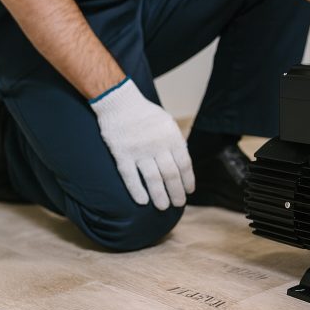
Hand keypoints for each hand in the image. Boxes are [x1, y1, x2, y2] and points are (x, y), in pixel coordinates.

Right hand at [90, 78, 194, 209]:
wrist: (120, 102)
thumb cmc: (146, 114)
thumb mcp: (168, 123)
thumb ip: (176, 142)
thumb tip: (183, 163)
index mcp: (171, 137)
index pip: (184, 164)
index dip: (188, 180)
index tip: (189, 191)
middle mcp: (157, 145)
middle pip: (170, 174)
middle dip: (176, 192)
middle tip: (178, 204)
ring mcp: (139, 150)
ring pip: (152, 178)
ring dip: (159, 195)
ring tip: (163, 207)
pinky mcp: (121, 154)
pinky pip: (130, 176)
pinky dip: (136, 190)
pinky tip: (143, 201)